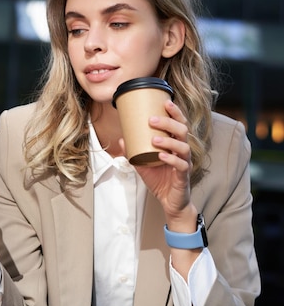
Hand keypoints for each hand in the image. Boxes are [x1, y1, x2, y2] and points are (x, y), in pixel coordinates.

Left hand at [133, 99, 195, 226]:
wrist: (169, 202)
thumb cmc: (160, 180)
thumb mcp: (143, 164)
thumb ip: (133, 152)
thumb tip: (121, 139)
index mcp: (175, 144)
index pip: (179, 124)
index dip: (175, 113)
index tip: (166, 102)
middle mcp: (182, 151)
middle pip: (182, 131)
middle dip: (168, 123)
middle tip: (152, 120)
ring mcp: (185, 163)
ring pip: (183, 147)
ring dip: (168, 140)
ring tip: (154, 138)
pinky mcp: (184, 177)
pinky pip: (181, 165)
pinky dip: (171, 159)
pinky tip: (162, 155)